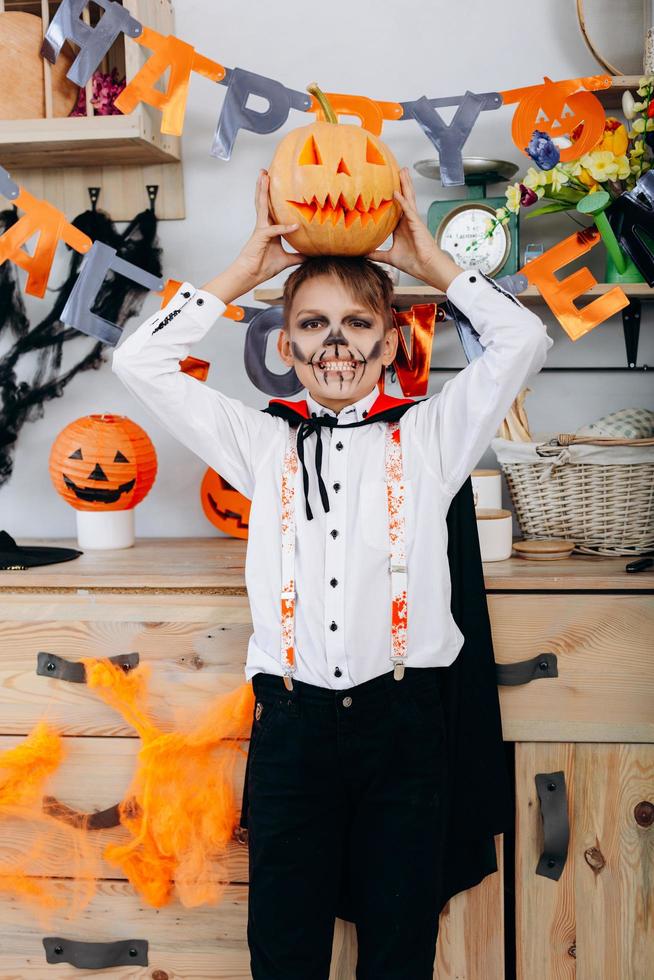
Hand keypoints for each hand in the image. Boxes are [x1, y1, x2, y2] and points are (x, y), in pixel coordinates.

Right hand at [202, 171, 305, 304]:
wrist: (250, 276)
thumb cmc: (263, 267)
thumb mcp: (286, 260)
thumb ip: (298, 255)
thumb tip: (311, 255)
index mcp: (269, 229)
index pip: (271, 209)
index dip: (273, 197)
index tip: (276, 184)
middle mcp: (263, 226)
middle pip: (264, 202)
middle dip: (264, 187)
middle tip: (265, 172)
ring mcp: (261, 230)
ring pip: (262, 206)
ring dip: (263, 191)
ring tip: (263, 176)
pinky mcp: (261, 237)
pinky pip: (275, 230)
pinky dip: (285, 228)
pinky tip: (295, 226)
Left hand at [366, 167, 462, 291]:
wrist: (426, 268)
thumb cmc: (414, 263)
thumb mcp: (390, 257)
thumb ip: (377, 254)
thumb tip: (364, 254)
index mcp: (402, 228)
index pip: (396, 208)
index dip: (392, 197)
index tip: (387, 187)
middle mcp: (408, 222)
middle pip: (404, 198)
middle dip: (402, 184)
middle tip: (399, 171)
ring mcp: (413, 221)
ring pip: (408, 199)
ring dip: (405, 185)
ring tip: (403, 171)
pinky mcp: (416, 224)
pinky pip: (408, 210)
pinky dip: (402, 201)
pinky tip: (396, 192)